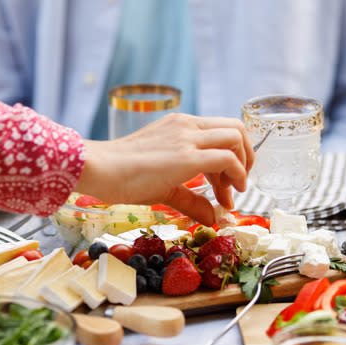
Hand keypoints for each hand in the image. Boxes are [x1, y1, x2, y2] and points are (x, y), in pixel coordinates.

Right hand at [75, 113, 253, 224]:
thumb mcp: (164, 186)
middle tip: (237, 186)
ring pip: (236, 137)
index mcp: (181, 126)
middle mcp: (187, 126)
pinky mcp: (186, 156)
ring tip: (232, 193)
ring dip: (243, 166)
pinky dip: (235, 176)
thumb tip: (213, 218)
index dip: (233, 158)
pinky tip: (227, 196)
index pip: (221, 131)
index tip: (226, 188)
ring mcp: (187, 137)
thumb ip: (191, 199)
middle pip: (237, 128)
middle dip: (247, 157)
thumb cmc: (122, 176)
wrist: (99, 169)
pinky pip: (226, 158)